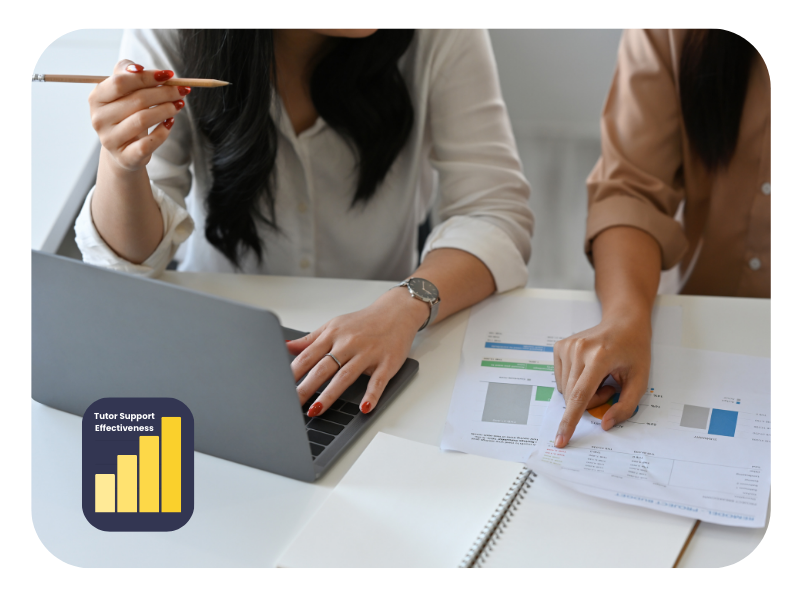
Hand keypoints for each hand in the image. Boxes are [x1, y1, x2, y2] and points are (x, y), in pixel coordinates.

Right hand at [89, 59, 189, 172]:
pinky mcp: (126, 157)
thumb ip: (127, 74)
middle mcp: (99, 119)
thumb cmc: (126, 114)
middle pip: (137, 100)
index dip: (147, 77)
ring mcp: (110, 140)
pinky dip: (163, 131)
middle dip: (163, 93)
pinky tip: (170, 123)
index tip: (169, 75)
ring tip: (178, 105)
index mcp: (97, 98)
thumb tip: (139, 69)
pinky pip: (149, 143)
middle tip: (181, 91)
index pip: (121, 82)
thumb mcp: (122, 93)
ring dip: (166, 110)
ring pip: (143, 120)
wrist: (123, 148)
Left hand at [286, 287, 429, 415]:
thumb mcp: (335, 325)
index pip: (308, 356)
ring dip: (330, 394)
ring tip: (316, 410)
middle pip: (323, 367)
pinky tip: (364, 407)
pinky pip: (378, 381)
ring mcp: (368, 354)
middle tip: (292, 404)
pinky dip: (372, 395)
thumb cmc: (364, 322)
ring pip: (345, 376)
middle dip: (306, 387)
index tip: (280, 387)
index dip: (293, 372)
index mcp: (333, 335)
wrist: (397, 312)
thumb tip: (287, 346)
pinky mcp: (387, 363)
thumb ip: (311, 339)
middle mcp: (349, 343)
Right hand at [552, 310, 651, 447]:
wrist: (623, 321)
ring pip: (565, 390)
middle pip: (573, 396)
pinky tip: (588, 370)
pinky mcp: (559, 347)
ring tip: (600, 377)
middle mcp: (578, 350)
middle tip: (609, 388)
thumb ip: (626, 406)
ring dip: (582, 392)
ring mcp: (566, 346)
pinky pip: (561, 380)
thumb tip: (604, 424)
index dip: (570, 421)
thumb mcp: (640, 379)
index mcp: (599, 356)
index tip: (561, 439)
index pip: (580, 395)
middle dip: (590, 401)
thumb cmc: (634, 349)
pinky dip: (574, 383)